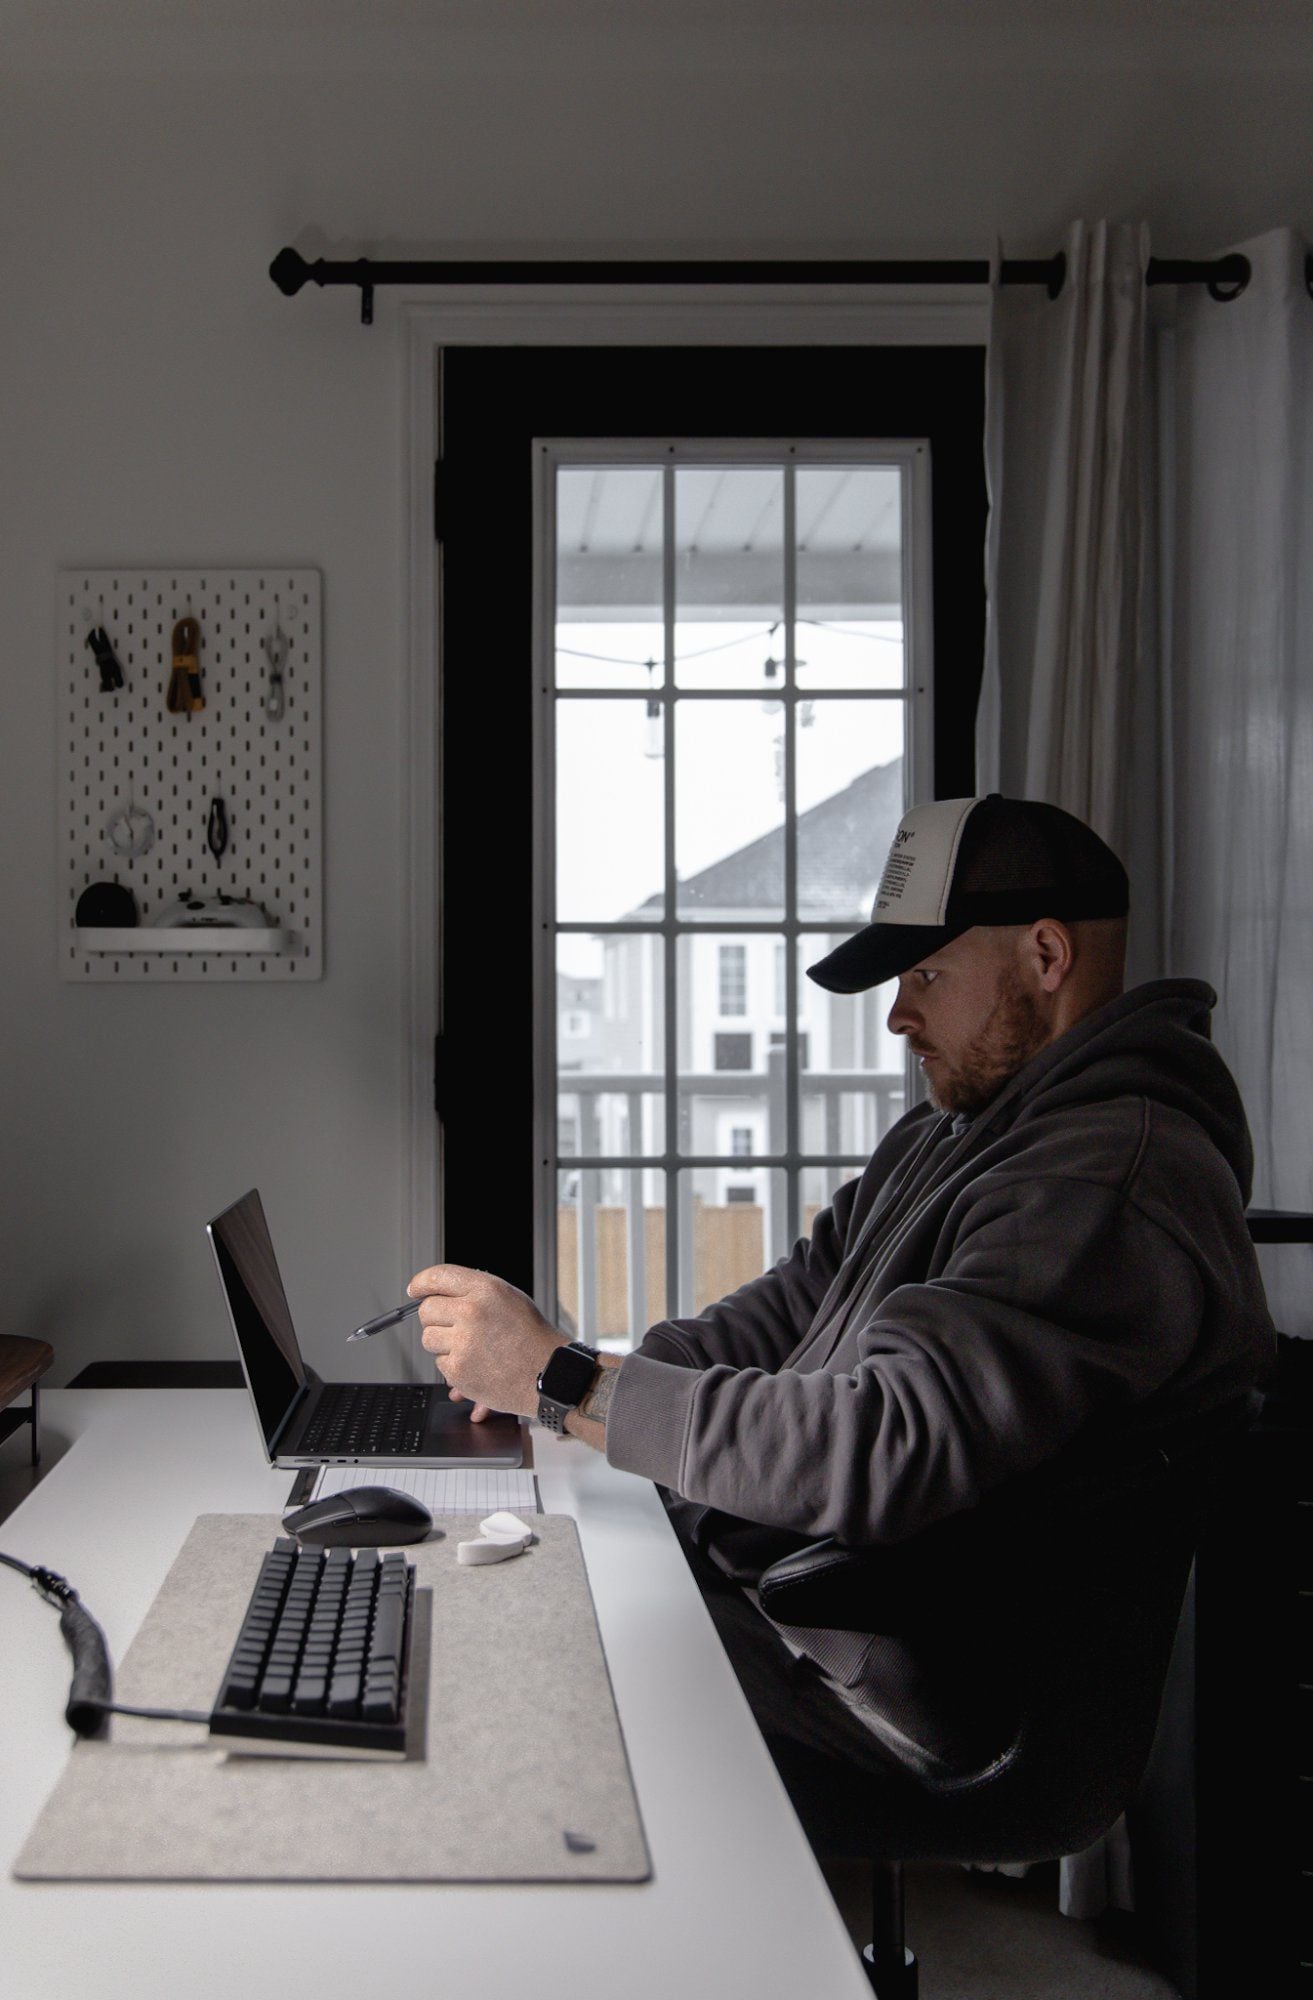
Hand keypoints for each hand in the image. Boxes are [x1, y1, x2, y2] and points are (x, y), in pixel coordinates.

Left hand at [406, 1264, 564, 1420]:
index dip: (422, 1283)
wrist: (549, 1373)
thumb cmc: (532, 1336)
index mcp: (485, 1289)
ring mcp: (463, 1341)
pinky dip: (454, 1366)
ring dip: (444, 1344)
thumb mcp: (509, 1298)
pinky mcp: (458, 1369)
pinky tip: (477, 1364)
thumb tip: (435, 1292)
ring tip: (472, 1348)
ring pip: (429, 1338)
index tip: (415, 1289)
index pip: (439, 1276)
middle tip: (453, 1326)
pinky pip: (439, 1363)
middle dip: (435, 1318)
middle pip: (428, 1309)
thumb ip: (474, 1291)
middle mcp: (472, 1311)